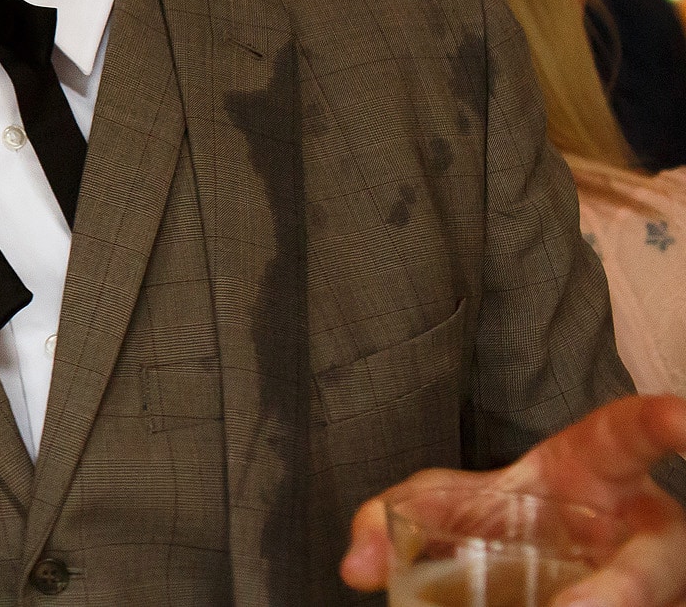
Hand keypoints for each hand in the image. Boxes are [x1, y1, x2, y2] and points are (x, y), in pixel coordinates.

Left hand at [342, 395, 685, 606]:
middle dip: (632, 583)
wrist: (524, 570)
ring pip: (661, 600)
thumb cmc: (502, 519)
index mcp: (598, 470)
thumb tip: (356, 566)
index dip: (664, 421)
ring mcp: (658, 581)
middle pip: (662, 554)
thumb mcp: (446, 506)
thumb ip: (397, 517)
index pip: (632, 433)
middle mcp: (643, 527)